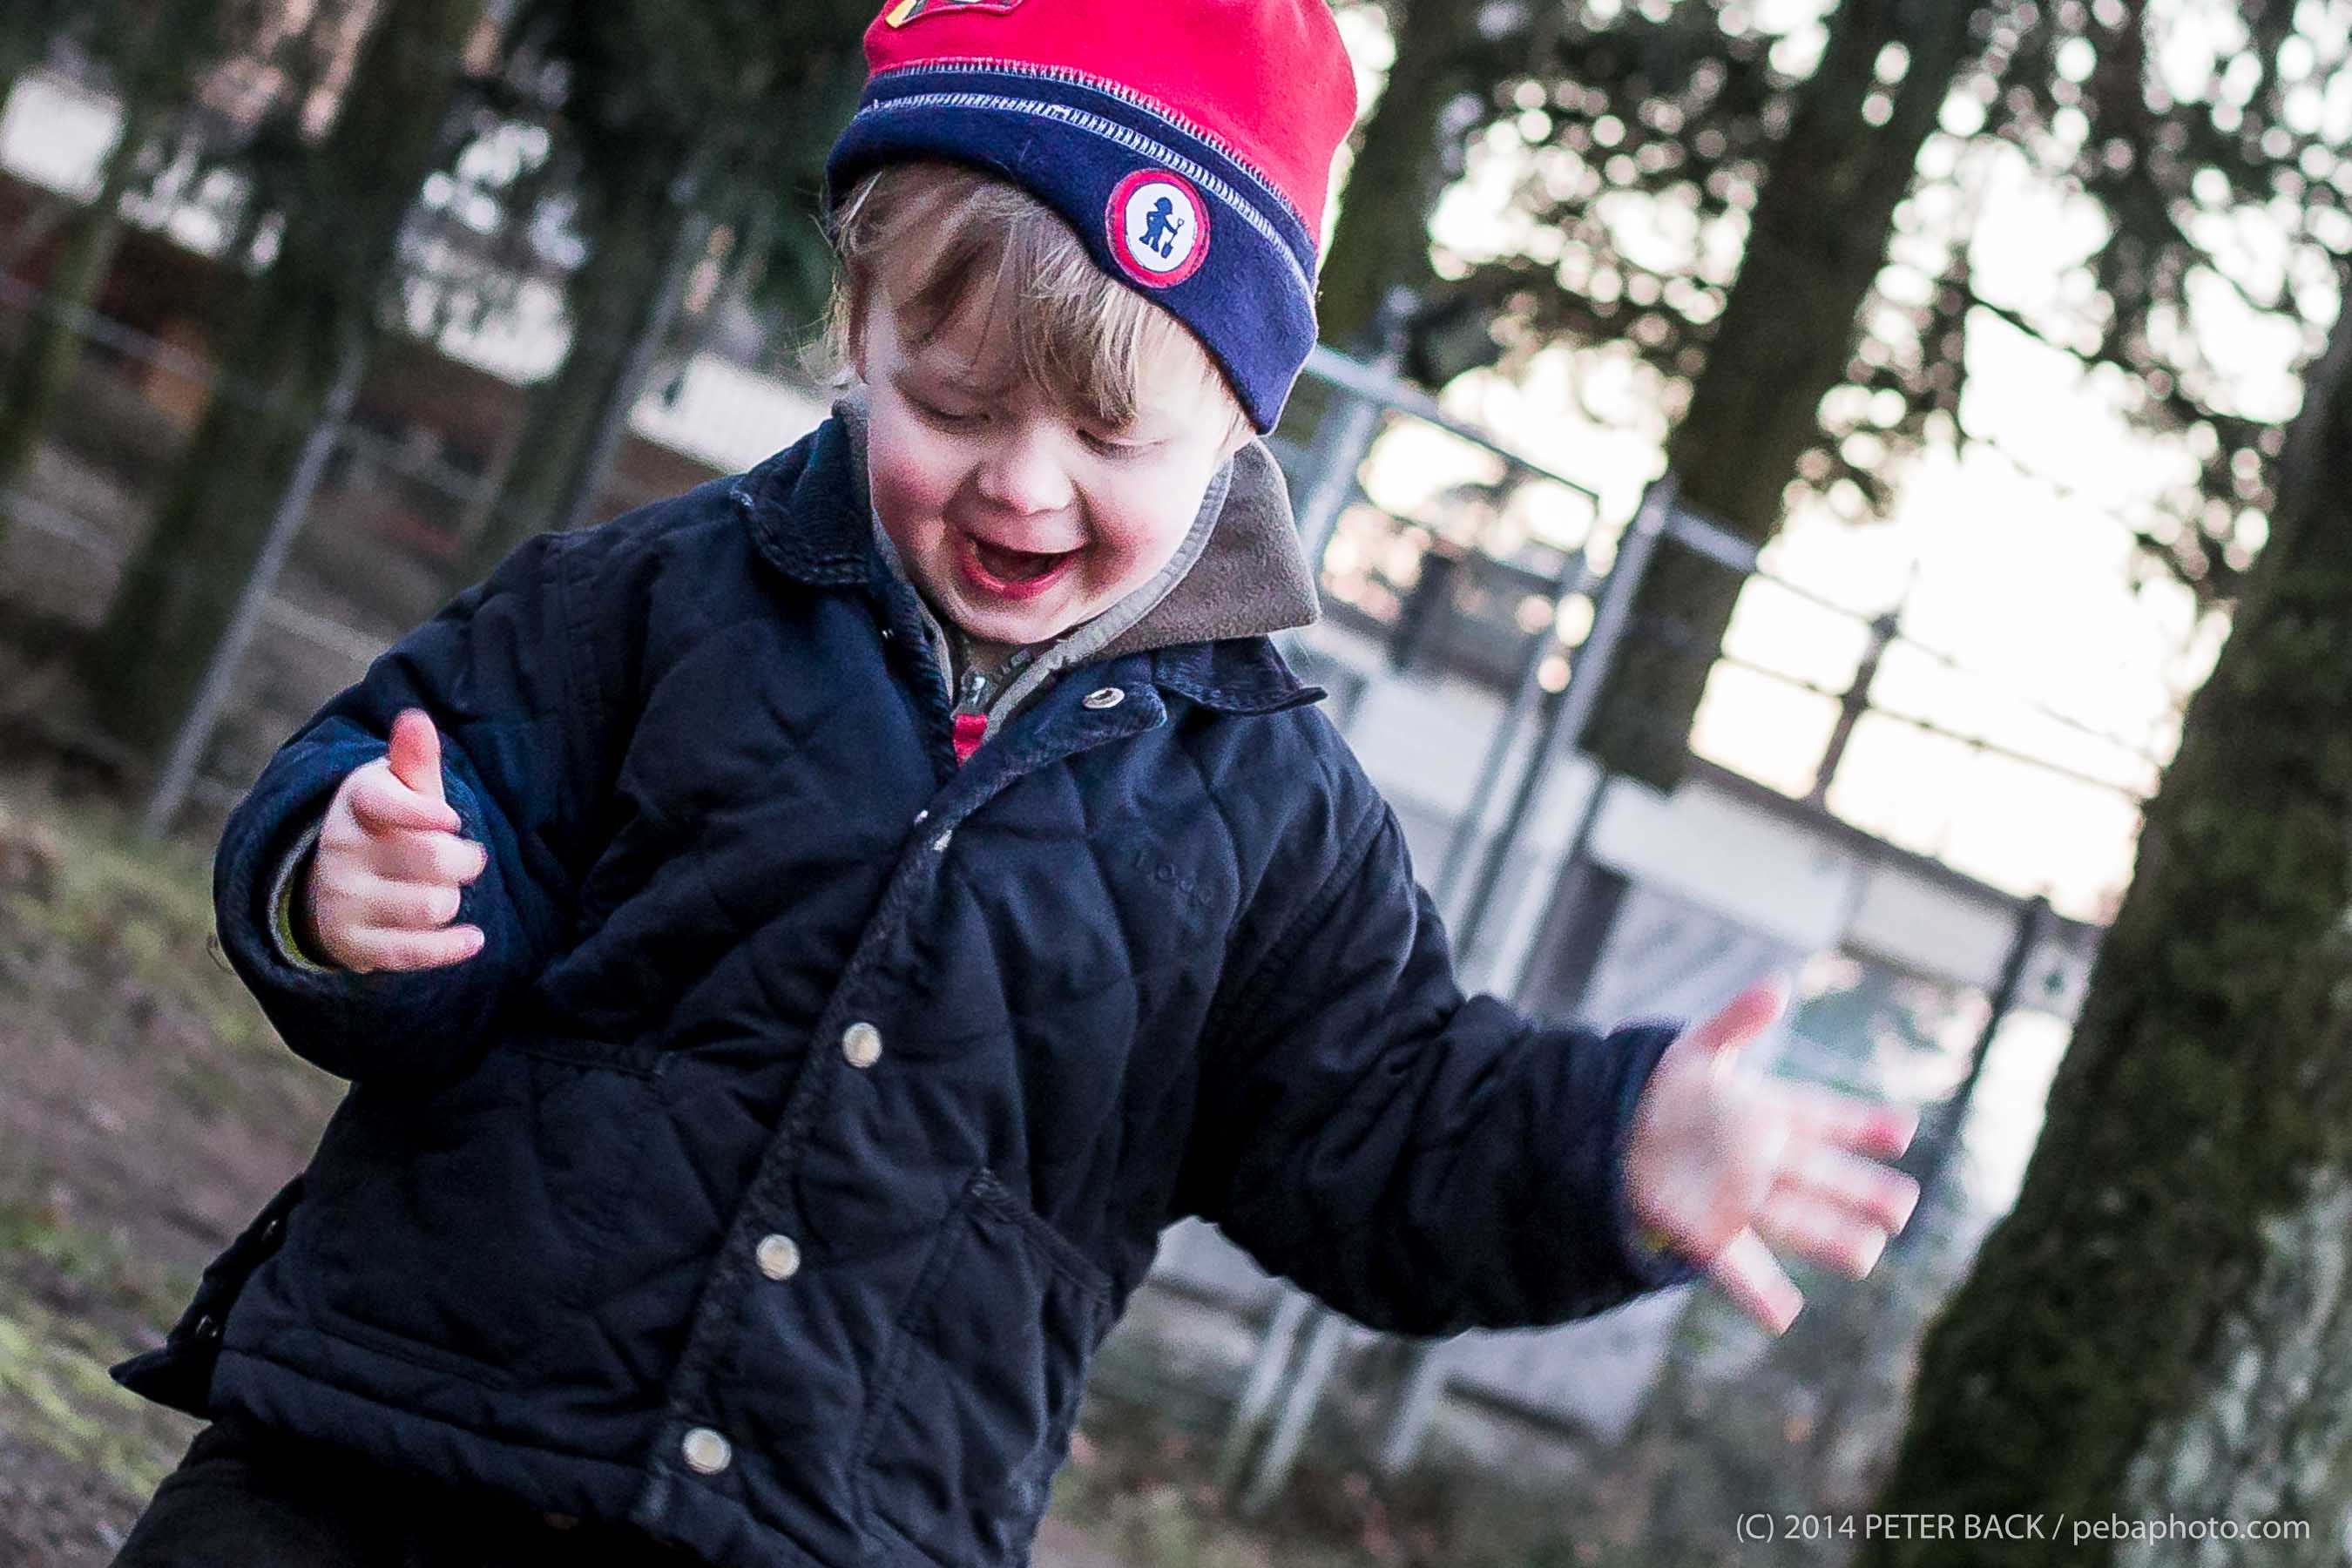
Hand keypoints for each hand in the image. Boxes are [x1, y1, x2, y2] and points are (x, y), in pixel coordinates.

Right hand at [300, 708, 489, 972]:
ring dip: (452, 900)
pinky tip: (473, 939)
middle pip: (434, 860)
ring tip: (441, 891)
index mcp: (356, 804)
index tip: (450, 820)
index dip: (423, 813)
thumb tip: (415, 720)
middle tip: (464, 859)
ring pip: (432, 907)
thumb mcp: (399, 789)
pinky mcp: (352, 943)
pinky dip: (450, 948)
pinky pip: (412, 952)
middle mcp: (342, 850)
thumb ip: (414, 760)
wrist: (338, 881)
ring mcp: (343, 899)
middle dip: (464, 861)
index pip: (387, 805)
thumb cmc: (390, 825)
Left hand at [1621, 974, 1921, 1334]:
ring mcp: (1738, 1198)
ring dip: (1826, 1238)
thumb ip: (1739, 1019)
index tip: (1903, 1129)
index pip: (1824, 1116)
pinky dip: (1757, 1290)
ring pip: (1792, 1220)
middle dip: (1858, 1190)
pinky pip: (1736, 1264)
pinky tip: (1783, 1314)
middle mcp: (1763, 1160)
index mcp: (1769, 1112)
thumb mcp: (1698, 1047)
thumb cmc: (1666, 1088)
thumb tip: (1779, 984)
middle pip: (1819, 1176)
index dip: (1861, 1123)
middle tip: (1903, 1205)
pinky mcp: (1706, 1232)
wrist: (1615, 1131)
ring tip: (1866, 1254)